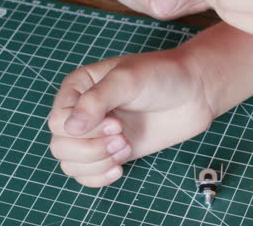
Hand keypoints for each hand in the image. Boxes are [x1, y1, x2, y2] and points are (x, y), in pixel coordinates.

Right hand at [47, 49, 214, 186]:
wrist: (194, 92)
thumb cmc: (162, 75)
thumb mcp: (127, 79)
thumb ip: (96, 100)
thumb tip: (70, 128)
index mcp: (79, 87)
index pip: (58, 121)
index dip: (84, 129)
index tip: (116, 122)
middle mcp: (83, 111)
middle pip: (61, 145)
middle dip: (91, 148)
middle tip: (123, 136)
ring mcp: (96, 134)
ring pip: (71, 163)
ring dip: (97, 163)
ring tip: (126, 147)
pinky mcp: (111, 151)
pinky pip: (87, 174)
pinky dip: (98, 177)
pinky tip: (119, 168)